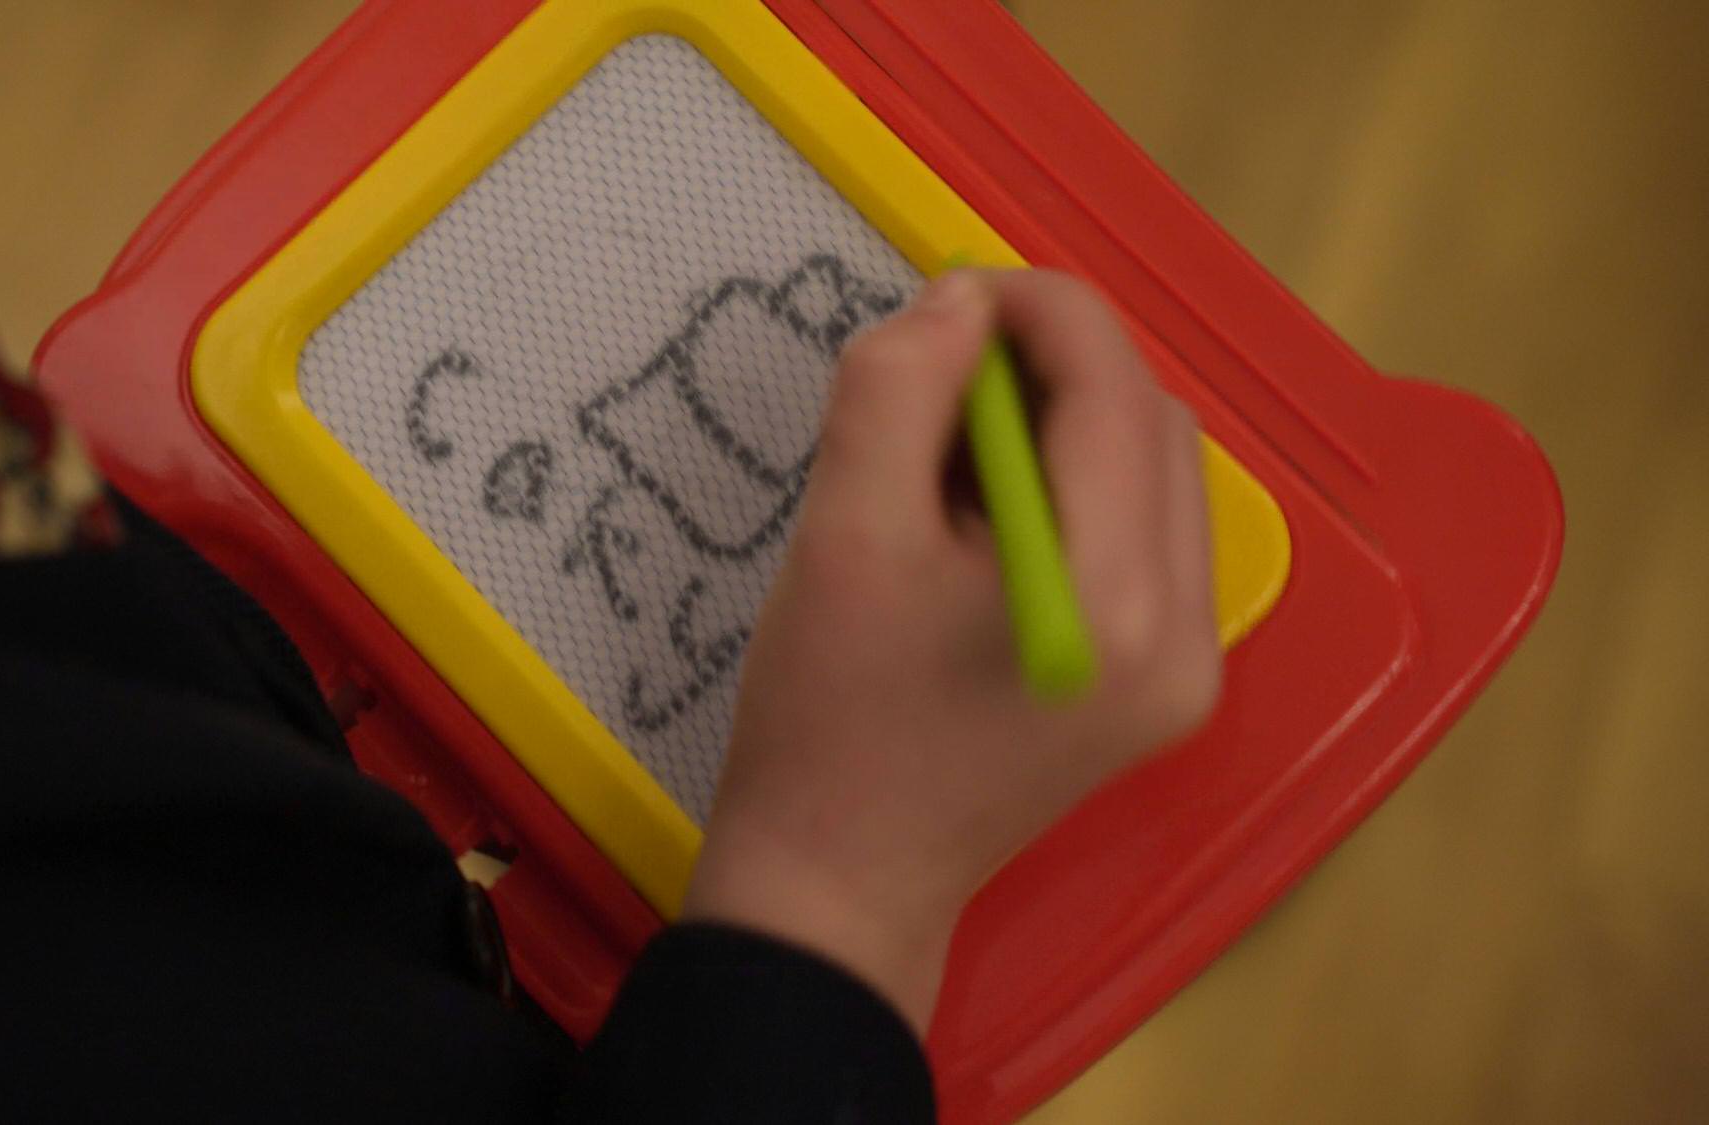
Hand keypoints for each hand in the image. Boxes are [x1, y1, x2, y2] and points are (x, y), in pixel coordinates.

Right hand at [683, 269, 1221, 1032]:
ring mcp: (1189, 668)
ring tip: (951, 451)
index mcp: (1114, 599)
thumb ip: (898, 390)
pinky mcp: (1165, 687)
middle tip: (937, 373)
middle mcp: (1188, 633)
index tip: (946, 291)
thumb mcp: (841, 535)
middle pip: (1150, 423)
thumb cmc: (827, 720)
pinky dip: (1074, 489)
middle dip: (1052, 366)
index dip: (1036, 308)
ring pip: (1153, 472)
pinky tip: (987, 514)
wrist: (840, 884)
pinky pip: (1141, 535)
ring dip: (1064, 424)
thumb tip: (959, 302)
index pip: (1112, 390)